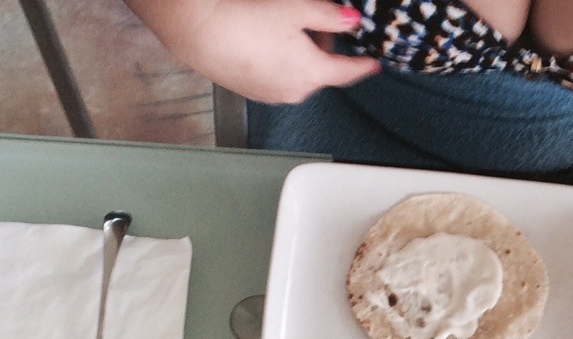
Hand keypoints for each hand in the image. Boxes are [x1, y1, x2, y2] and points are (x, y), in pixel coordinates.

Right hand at [150, 0, 379, 105]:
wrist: (200, 33)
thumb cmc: (246, 21)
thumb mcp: (297, 9)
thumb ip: (330, 17)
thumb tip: (351, 21)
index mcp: (312, 73)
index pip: (347, 73)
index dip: (363, 67)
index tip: (372, 64)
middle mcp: (296, 91)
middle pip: (322, 72)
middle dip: (323, 50)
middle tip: (313, 24)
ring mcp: (274, 95)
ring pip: (300, 75)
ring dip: (301, 56)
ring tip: (284, 30)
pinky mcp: (254, 93)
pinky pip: (278, 78)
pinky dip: (281, 63)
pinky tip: (265, 43)